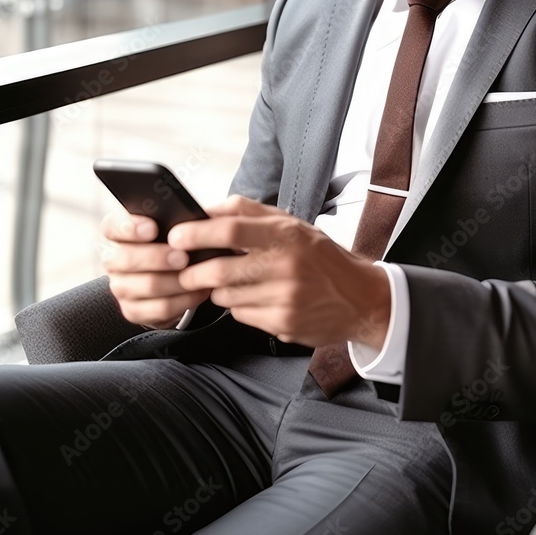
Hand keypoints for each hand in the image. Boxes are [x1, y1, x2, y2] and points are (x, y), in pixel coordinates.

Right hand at [100, 212, 213, 329]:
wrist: (170, 277)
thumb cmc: (171, 243)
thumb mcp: (170, 227)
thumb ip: (172, 221)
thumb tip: (191, 220)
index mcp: (117, 234)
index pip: (112, 227)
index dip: (130, 228)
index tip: (153, 228)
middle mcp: (113, 260)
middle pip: (126, 259)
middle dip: (157, 257)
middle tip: (183, 257)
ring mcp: (121, 287)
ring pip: (146, 285)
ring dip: (175, 281)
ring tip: (197, 274)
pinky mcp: (133, 310)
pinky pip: (158, 308)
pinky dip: (183, 300)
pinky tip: (198, 291)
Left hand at [166, 196, 391, 348]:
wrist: (360, 298)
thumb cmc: (319, 256)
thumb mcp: (291, 224)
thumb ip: (248, 213)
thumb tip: (205, 210)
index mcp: (286, 234)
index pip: (231, 230)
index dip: (196, 233)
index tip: (175, 236)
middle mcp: (286, 266)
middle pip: (219, 270)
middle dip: (193, 271)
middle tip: (185, 269)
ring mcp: (284, 298)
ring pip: (226, 296)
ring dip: (217, 290)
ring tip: (229, 282)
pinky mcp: (283, 324)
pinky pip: (241, 315)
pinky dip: (237, 306)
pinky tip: (254, 298)